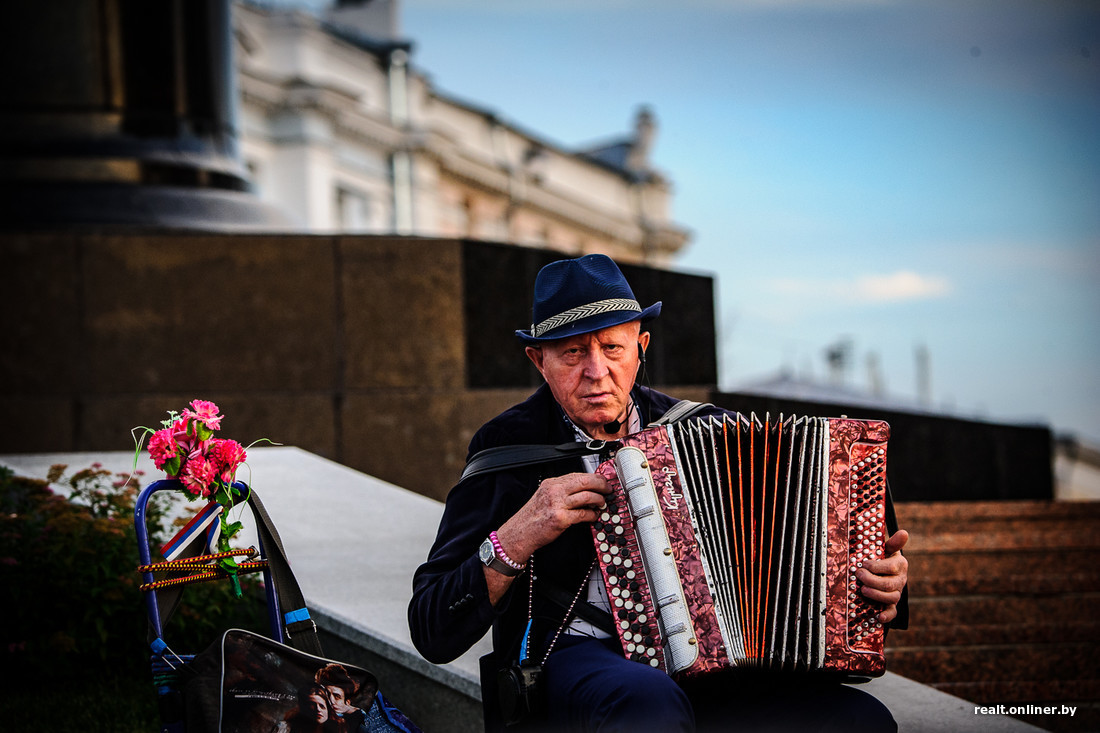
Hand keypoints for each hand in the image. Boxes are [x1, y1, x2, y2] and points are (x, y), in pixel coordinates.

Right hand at [495, 473, 609, 564]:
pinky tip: (594, 516)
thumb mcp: (544, 497)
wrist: (519, 534)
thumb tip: (583, 490)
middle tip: (608, 489)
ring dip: (599, 500)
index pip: (577, 475)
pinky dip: (592, 515)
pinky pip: (583, 514)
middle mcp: (554, 491)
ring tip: (602, 503)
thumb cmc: (532, 518)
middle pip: (585, 481)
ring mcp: (557, 504)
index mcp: (551, 484)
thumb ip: (562, 492)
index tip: (602, 481)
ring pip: (587, 496)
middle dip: (601, 484)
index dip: (594, 477)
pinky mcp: (561, 519)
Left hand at [857, 528, 908, 623]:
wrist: (883, 570)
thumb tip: (904, 532)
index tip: (864, 563)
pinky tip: (879, 617)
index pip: (892, 567)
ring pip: (891, 597)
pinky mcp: (891, 604)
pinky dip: (887, 616)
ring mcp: (896, 592)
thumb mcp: (886, 548)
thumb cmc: (882, 557)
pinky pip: (893, 612)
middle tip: (858, 574)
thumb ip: (893, 542)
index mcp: (900, 565)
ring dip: (876, 595)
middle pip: (889, 584)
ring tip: (863, 590)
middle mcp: (900, 580)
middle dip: (872, 580)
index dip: (877, 566)